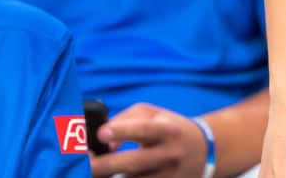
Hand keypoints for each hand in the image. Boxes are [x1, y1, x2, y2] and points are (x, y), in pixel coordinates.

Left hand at [89, 104, 208, 177]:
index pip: (145, 130)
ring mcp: (168, 176)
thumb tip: (105, 143)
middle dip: (102, 165)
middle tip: (81, 163)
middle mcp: (170, 154)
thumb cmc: (169, 128)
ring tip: (88, 172)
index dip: (123, 131)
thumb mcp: (154, 114)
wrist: (204, 151)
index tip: (102, 133)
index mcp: (168, 130)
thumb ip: (126, 120)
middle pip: (132, 163)